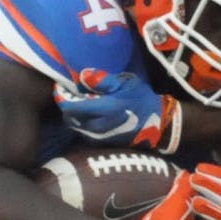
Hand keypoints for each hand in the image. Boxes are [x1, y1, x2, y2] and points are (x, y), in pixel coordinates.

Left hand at [54, 69, 181, 153]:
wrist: (159, 125)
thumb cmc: (142, 100)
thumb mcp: (124, 83)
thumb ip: (101, 80)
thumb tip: (82, 76)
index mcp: (103, 109)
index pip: (70, 107)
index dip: (61, 97)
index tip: (61, 88)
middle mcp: (97, 126)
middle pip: (69, 118)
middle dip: (66, 107)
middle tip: (70, 95)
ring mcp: (99, 138)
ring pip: (75, 127)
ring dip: (73, 116)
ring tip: (80, 104)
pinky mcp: (102, 144)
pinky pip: (84, 132)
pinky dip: (82, 123)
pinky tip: (89, 115)